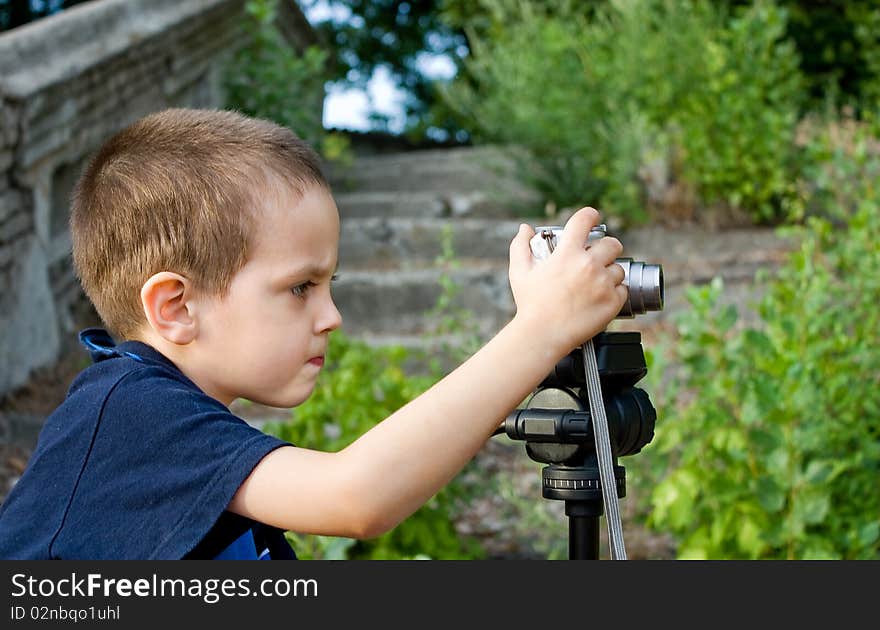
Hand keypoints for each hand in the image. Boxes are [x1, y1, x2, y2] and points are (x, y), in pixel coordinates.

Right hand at [507, 207, 626, 354]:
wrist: (542, 335)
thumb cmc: (530, 305)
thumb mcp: (519, 272)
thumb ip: (520, 246)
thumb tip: (525, 229)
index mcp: (567, 253)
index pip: (585, 219)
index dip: (590, 216)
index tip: (592, 219)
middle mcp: (588, 265)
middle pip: (612, 243)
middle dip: (606, 248)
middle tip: (598, 258)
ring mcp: (603, 284)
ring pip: (618, 268)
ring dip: (609, 274)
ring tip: (595, 284)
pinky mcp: (613, 302)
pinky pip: (622, 290)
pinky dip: (614, 293)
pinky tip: (599, 299)